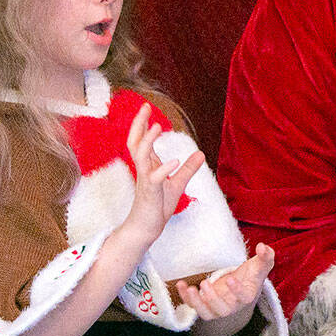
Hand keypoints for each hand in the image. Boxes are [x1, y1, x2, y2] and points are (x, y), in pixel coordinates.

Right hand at [124, 102, 204, 242]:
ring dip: (148, 141)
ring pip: (141, 157)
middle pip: (135, 142)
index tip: (146, 107)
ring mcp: (145, 181)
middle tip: (144, 106)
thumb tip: (200, 153)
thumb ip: (187, 169)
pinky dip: (164, 169)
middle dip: (139, 124)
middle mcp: (143, 170)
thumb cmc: (157, 206)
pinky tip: (174, 161)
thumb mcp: (177, 184)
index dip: (142, 124)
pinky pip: (154, 179)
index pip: (141, 140)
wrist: (146, 229)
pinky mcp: (149, 194)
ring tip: (157, 126)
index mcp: (148, 166)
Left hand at [177, 243, 275, 320]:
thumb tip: (262, 247)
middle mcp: (232, 306)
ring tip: (190, 289)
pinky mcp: (204, 305)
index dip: (237, 291)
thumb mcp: (260, 264)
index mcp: (247, 296)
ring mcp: (217, 308)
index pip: (244, 298)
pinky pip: (193, 306)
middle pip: (223, 310)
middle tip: (205, 283)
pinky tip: (180, 284)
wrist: (240, 285)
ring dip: (197, 303)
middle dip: (213, 299)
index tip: (231, 279)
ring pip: (206, 313)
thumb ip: (266, 256)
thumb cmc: (251, 274)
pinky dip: (185, 298)